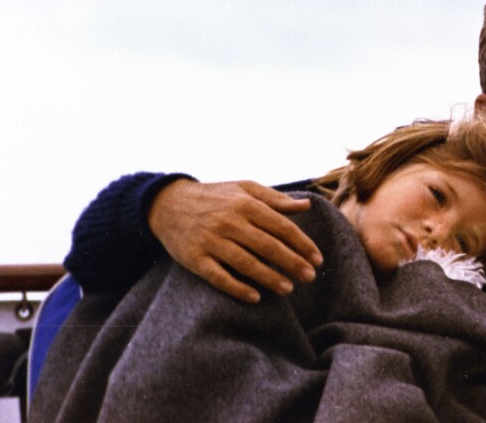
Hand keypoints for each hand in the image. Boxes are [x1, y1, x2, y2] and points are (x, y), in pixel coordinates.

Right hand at [149, 179, 322, 302]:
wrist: (167, 203)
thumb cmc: (215, 196)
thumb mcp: (244, 188)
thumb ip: (275, 199)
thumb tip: (306, 206)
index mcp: (245, 204)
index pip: (281, 226)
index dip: (302, 244)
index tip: (318, 259)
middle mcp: (229, 222)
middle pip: (267, 246)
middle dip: (292, 263)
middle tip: (310, 277)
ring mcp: (211, 241)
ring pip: (246, 263)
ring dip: (269, 278)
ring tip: (288, 289)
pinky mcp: (195, 258)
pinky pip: (218, 276)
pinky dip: (237, 287)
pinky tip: (255, 297)